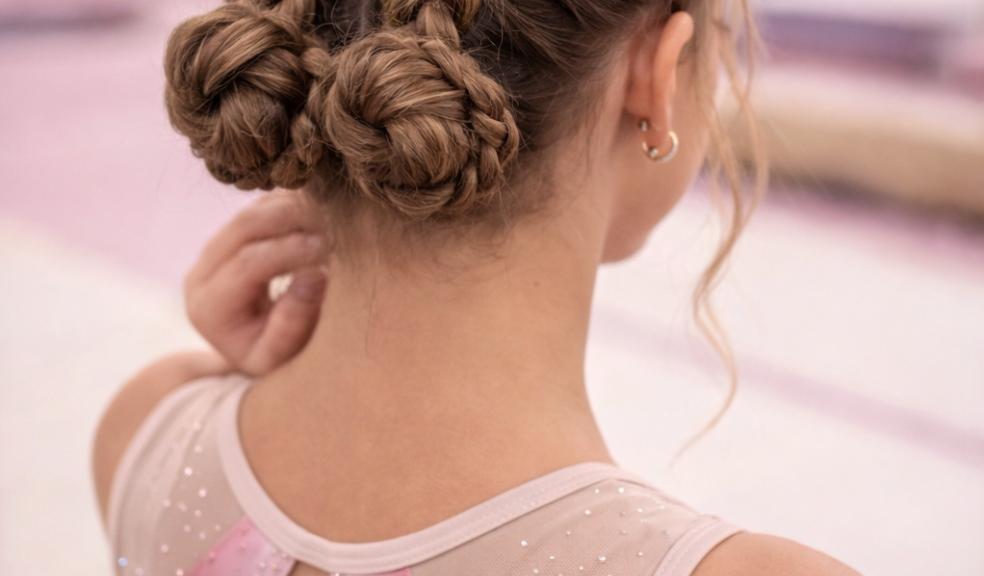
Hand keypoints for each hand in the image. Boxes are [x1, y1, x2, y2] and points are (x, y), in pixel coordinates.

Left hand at [184, 191, 327, 375]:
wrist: (263, 356)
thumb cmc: (278, 364)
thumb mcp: (283, 357)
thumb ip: (293, 323)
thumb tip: (314, 276)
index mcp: (208, 309)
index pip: (246, 264)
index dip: (289, 251)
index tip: (329, 249)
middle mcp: (201, 274)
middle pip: (243, 227)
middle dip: (292, 220)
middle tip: (335, 225)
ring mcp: (214, 251)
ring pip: (252, 211)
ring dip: (295, 208)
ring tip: (335, 219)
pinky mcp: (233, 236)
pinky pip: (262, 207)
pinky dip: (294, 205)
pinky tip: (325, 214)